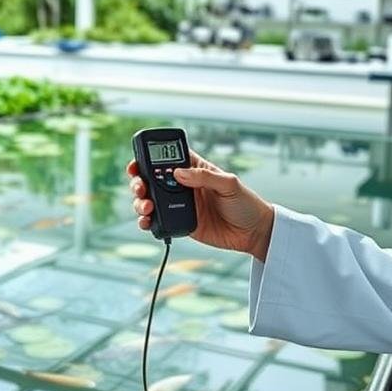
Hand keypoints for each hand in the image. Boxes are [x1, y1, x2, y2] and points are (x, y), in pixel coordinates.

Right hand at [126, 149, 274, 261]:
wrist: (253, 232)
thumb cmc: (246, 203)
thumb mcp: (230, 184)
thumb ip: (204, 177)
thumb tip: (178, 173)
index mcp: (195, 170)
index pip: (168, 158)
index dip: (150, 158)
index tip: (138, 163)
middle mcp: (184, 185)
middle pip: (152, 179)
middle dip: (139, 182)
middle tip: (140, 188)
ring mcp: (181, 205)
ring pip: (151, 200)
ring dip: (141, 202)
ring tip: (145, 206)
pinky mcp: (181, 223)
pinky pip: (159, 221)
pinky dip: (147, 221)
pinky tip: (146, 221)